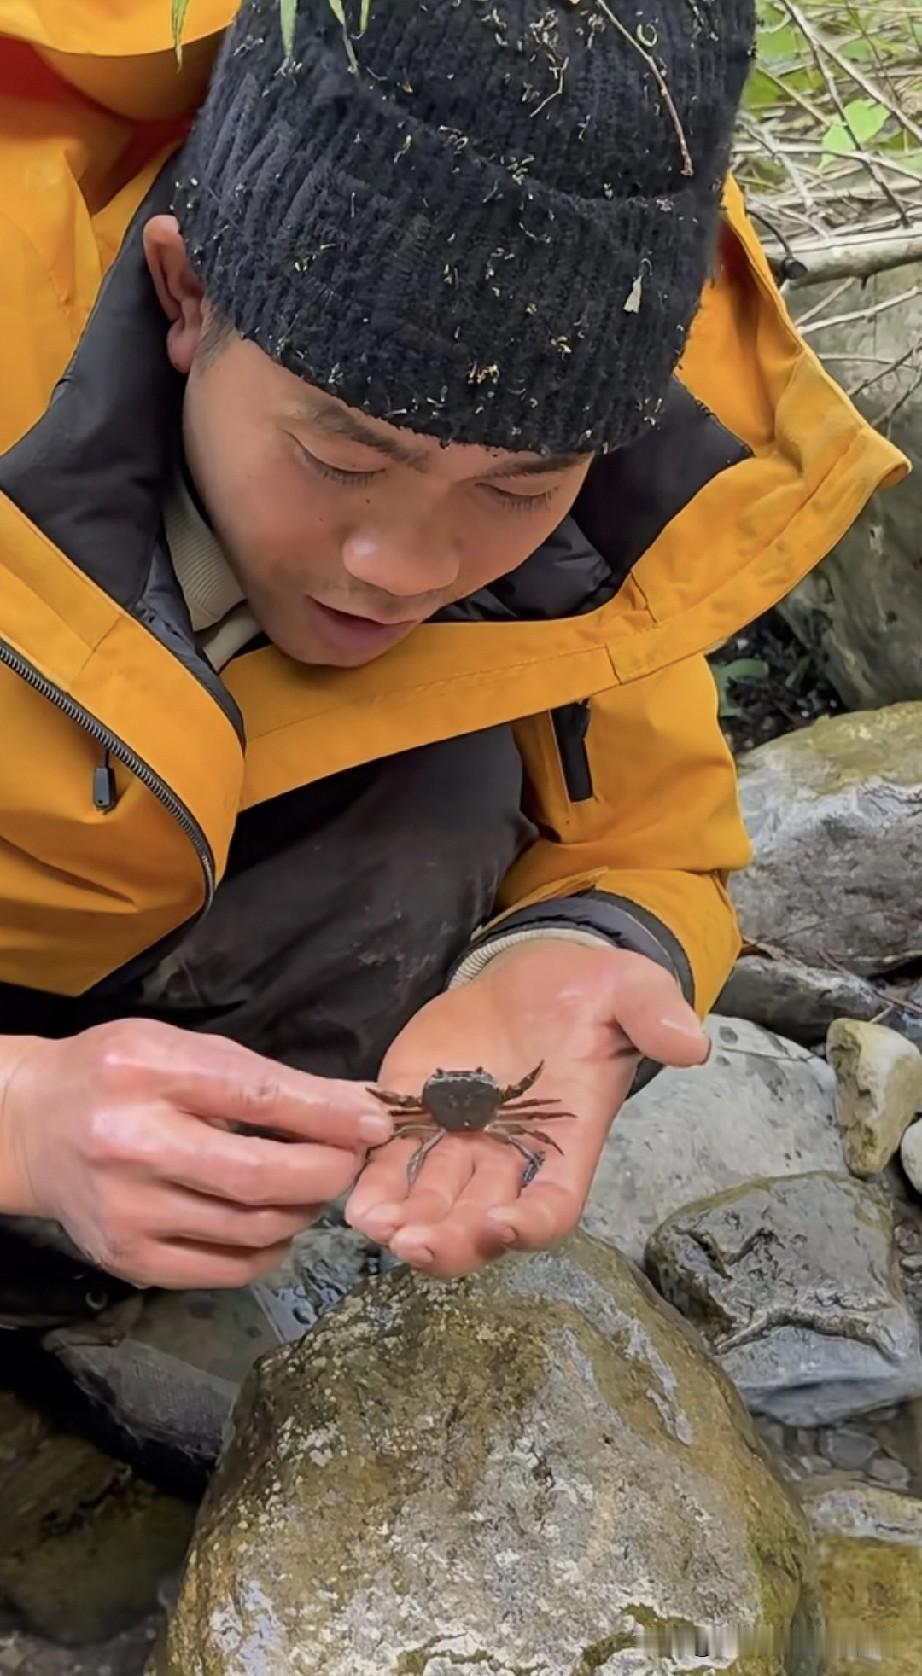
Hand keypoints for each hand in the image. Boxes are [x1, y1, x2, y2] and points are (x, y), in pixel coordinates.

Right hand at [0, 1020, 391, 1288]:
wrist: (32, 1126)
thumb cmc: (121, 1075)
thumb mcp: (184, 1049)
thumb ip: (264, 1080)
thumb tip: (357, 1108)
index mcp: (150, 1072)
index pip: (260, 1099)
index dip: (329, 1116)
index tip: (375, 1124)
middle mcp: (134, 1143)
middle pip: (260, 1178)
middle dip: (325, 1173)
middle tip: (348, 1164)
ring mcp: (127, 1210)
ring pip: (251, 1229)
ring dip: (303, 1211)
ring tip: (310, 1188)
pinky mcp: (127, 1259)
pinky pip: (227, 1270)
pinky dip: (269, 1250)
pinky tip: (274, 1224)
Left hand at [346, 941, 707, 1278]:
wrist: (530, 971)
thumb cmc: (587, 991)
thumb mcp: (629, 990)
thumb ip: (653, 1015)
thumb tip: (691, 1043)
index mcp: (566, 1142)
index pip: (552, 1205)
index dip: (528, 1225)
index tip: (502, 1226)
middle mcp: (509, 1158)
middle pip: (482, 1223)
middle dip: (451, 1241)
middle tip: (417, 1244)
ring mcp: (458, 1143)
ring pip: (431, 1204)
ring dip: (404, 1224)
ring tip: (377, 1227)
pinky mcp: (412, 1117)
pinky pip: (389, 1165)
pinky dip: (370, 1185)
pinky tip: (351, 1200)